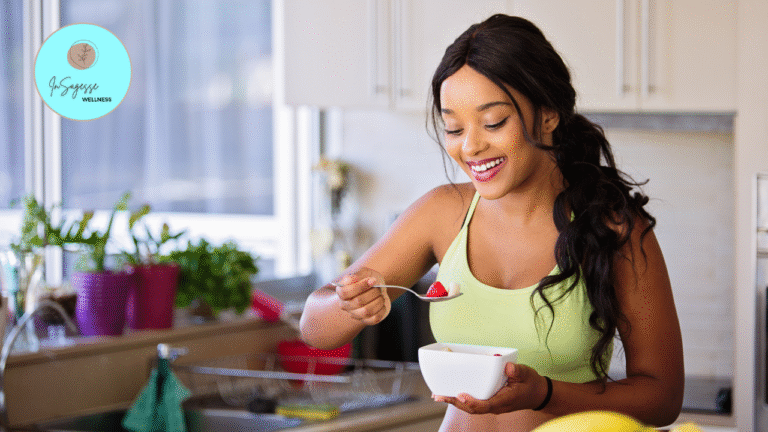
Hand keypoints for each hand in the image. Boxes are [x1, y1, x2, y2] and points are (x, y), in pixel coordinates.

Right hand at [334, 268, 390, 325]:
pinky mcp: (366, 320)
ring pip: (366, 311)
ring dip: (378, 301)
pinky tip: (382, 304)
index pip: (345, 292)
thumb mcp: (363, 273)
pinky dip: (381, 310)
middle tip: (379, 287)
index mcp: (341, 292)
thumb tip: (353, 279)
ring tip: (381, 295)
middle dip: (373, 292)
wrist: (376, 288)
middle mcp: (346, 305)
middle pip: (358, 301)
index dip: (360, 286)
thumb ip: (357, 275)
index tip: (372, 280)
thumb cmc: (367, 279)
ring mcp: (355, 314)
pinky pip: (374, 319)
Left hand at [432, 363, 548, 414]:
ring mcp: (492, 405)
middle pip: (472, 408)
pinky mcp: (490, 402)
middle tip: (438, 396)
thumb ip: (517, 371)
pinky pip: (474, 403)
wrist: (538, 394)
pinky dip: (462, 400)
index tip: (460, 396)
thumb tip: (508, 367)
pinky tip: (452, 394)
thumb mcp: (527, 374)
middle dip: (455, 403)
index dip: (472, 402)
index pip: (485, 405)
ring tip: (439, 396)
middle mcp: (496, 406)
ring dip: (455, 402)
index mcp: (504, 401)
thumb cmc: (531, 384)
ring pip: (471, 408)